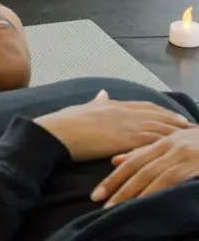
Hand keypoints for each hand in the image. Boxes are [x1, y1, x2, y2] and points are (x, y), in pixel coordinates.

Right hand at [34, 90, 190, 161]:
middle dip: (175, 120)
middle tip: (190, 126)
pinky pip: (154, 139)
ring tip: (189, 137)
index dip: (162, 111)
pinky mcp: (127, 139)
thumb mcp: (80, 109)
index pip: (144, 106)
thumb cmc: (62, 124)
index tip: (174, 116)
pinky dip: (168, 142)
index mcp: (112, 104)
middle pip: (157, 114)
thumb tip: (102, 94)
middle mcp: (123, 112)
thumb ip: (95, 102)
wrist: (55, 134)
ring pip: (160, 126)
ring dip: (176, 132)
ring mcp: (126, 125)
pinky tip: (176, 147)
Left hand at [94, 127, 198, 205]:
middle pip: (138, 169)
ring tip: (118, 208)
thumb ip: (146, 152)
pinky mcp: (195, 164)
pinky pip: (172, 179)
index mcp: (162, 142)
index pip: (132, 162)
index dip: (113, 178)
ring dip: (134, 192)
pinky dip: (158, 190)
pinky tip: (146, 201)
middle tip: (100, 204)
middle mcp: (170, 147)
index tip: (96, 195)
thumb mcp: (175, 145)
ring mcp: (184, 154)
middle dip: (117, 187)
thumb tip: (115, 161)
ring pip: (153, 175)